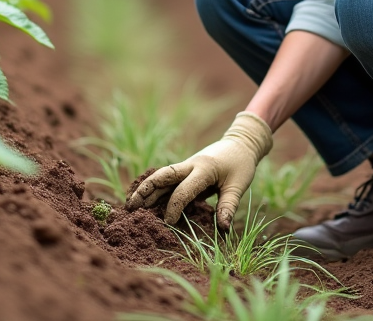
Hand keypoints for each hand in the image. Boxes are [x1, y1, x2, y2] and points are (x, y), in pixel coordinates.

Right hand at [125, 112, 272, 229]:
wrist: (241, 143)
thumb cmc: (241, 164)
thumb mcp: (238, 184)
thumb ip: (229, 205)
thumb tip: (223, 228)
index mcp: (203, 169)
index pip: (183, 190)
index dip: (174, 207)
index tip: (168, 223)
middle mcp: (189, 165)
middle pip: (162, 176)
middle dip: (145, 191)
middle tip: (131, 207)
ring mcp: (186, 166)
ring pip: (161, 177)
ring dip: (146, 190)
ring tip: (131, 205)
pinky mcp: (185, 170)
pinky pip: (168, 180)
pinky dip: (155, 189)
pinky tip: (146, 200)